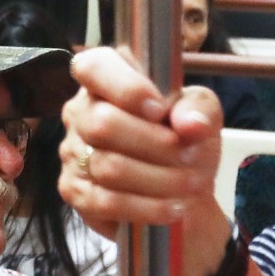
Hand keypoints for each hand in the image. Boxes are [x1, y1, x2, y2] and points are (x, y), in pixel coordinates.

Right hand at [58, 47, 231, 275]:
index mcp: (107, 79)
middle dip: (155, 144)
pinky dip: (148, 207)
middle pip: (101, 124)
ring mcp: (72, 152)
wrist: (184, 193)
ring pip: (107, 166)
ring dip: (159, 179)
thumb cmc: (185, 143)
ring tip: (192, 184)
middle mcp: (81, 111)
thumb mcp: (202, 116)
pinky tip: (174, 208)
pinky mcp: (75, 192)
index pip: (93, 67)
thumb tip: (189, 124)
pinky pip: (106, 202)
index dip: (125, 88)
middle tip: (190, 156)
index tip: (160, 110)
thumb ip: (198, 109)